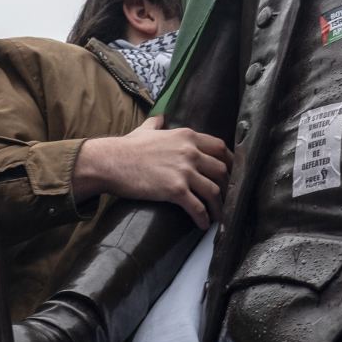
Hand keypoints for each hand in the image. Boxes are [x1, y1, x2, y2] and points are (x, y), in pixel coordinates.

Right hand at [73, 117, 231, 228]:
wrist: (109, 162)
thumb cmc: (126, 147)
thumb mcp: (146, 129)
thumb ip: (157, 123)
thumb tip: (161, 116)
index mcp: (187, 136)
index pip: (220, 147)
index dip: (230, 162)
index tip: (231, 173)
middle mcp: (190, 151)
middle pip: (222, 169)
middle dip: (227, 185)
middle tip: (227, 196)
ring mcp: (184, 171)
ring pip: (214, 190)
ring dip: (219, 206)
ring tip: (219, 216)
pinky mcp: (175, 190)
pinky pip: (198, 207)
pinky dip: (203, 218)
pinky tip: (203, 225)